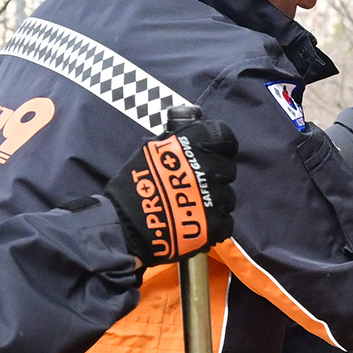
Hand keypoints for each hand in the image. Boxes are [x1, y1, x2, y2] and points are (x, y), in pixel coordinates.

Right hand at [103, 118, 236, 265]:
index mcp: (189, 145)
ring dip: (215, 201)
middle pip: (229, 169)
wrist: (123, 222)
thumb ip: (177, 141)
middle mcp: (204, 167)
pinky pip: (227, 221)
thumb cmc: (135, 185)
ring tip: (194, 207)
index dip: (222, 147)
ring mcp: (211, 195)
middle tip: (197, 186)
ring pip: (228, 196)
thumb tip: (196, 127)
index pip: (225, 137)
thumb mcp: (151, 151)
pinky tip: (197, 223)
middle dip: (216, 177)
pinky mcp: (214, 223)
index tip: (215, 154)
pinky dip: (215, 224)